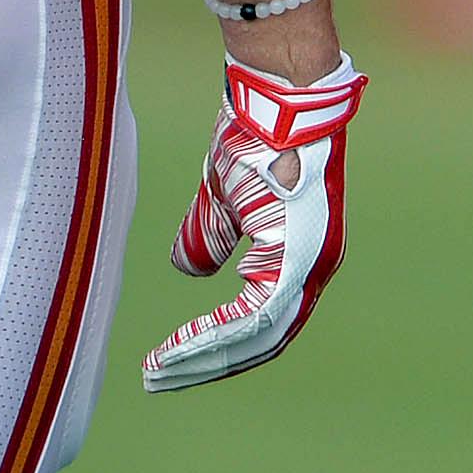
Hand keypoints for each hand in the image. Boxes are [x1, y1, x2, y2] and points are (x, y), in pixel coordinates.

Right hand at [141, 54, 364, 391]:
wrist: (278, 94)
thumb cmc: (254, 134)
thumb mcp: (223, 194)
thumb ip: (210, 233)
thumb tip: (192, 269)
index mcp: (301, 255)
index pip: (262, 319)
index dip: (215, 343)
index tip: (170, 358)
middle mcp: (314, 267)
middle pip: (261, 340)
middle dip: (205, 364)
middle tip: (158, 378)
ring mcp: (310, 264)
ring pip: (256, 338)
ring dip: (203, 358)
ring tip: (159, 371)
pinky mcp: (297, 258)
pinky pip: (253, 318)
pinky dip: (211, 338)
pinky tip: (176, 348)